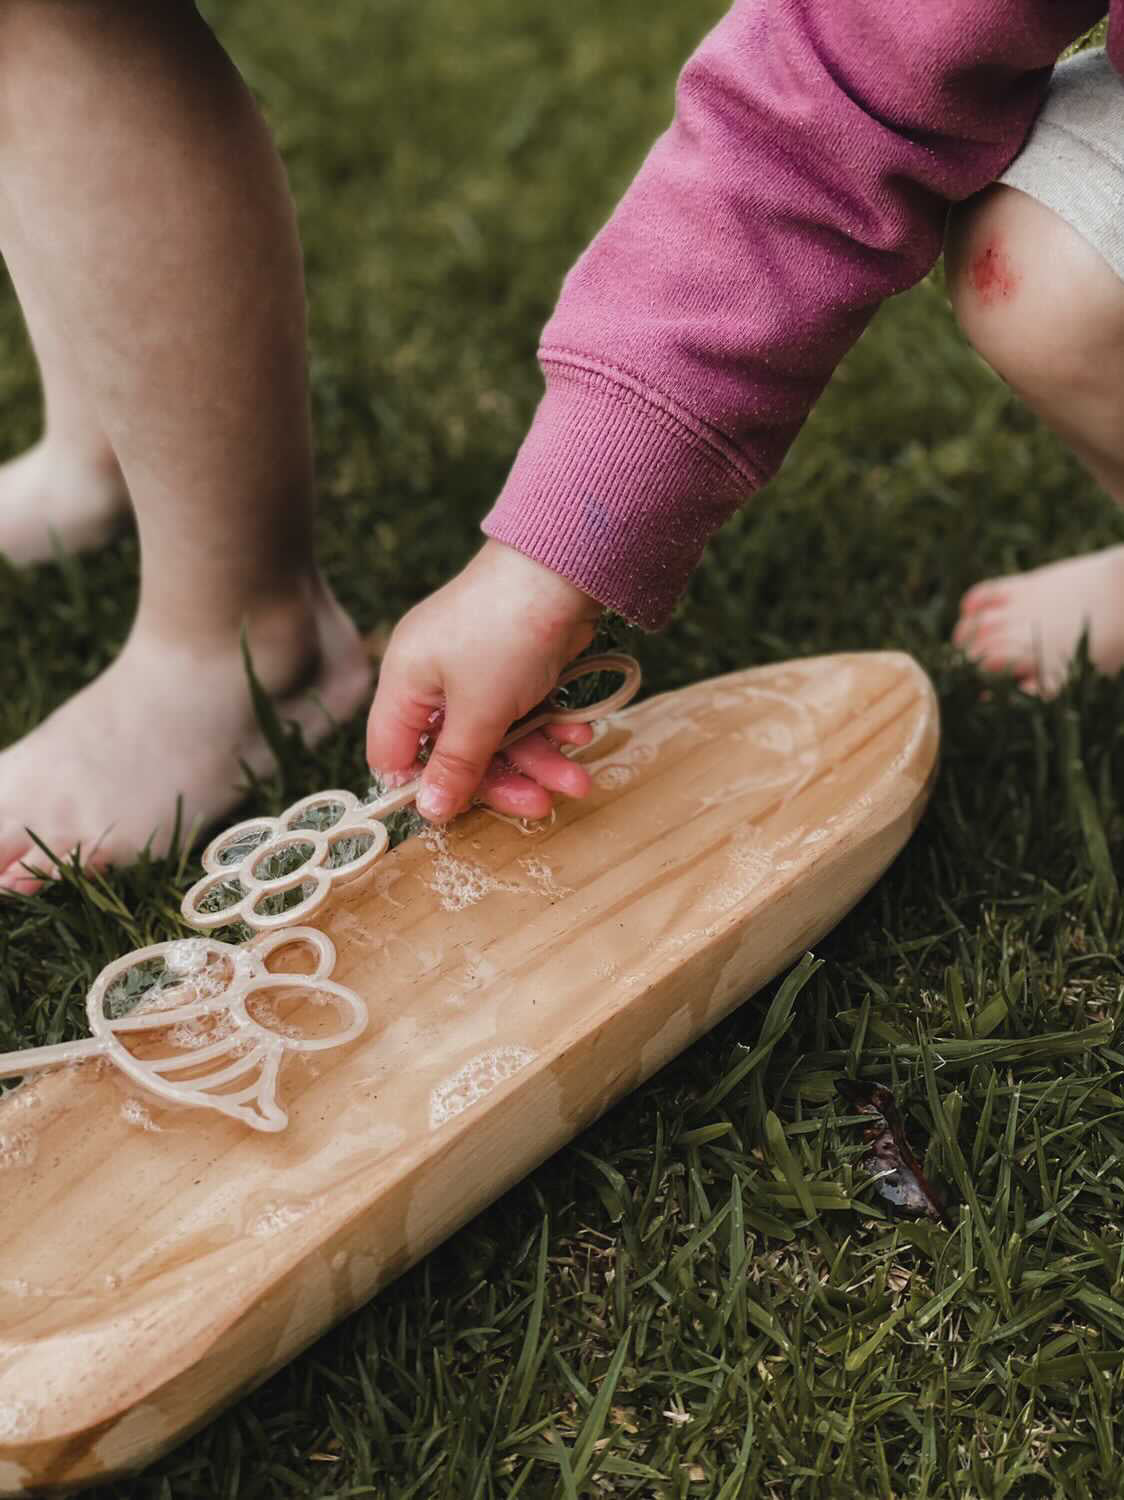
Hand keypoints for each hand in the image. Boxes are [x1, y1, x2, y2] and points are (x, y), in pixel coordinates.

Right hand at [367, 540, 602, 821]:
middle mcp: (433, 677)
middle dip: (502, 780)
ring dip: (538, 760)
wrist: (565, 568)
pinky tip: (579, 734)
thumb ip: (456, 765)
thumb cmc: (508, 633)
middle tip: (541, 805)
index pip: (392, 753)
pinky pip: (522, 712)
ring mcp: (475, 670)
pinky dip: (549, 727)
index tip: (458, 812)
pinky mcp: (513, 664)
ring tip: (578, 781)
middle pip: (455, 753)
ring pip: (497, 736)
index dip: (421, 787)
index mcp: (404, 682)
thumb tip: (428, 811)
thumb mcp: (480, 711)